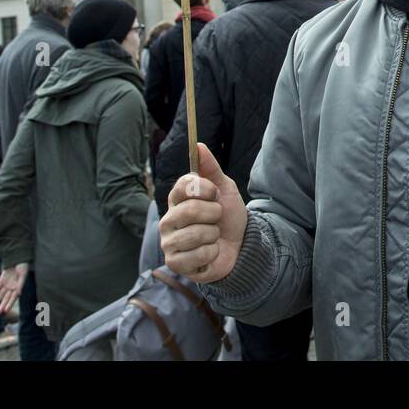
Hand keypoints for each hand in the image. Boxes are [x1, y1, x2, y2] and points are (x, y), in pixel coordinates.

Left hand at [0, 262, 28, 315]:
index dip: (9, 304)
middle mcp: (12, 287)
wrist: (17, 258)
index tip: (5, 310)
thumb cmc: (23, 266)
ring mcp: (6, 284)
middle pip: (6, 298)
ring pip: (1, 294)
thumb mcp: (23, 275)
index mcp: (18, 287)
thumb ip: (20, 284)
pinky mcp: (2, 280)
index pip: (13, 298)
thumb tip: (19, 294)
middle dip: (2, 305)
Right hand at [160, 143, 246, 283]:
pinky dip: (212, 252)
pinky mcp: (174, 262)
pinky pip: (199, 254)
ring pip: (196, 233)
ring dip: (214, 234)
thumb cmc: (228, 217)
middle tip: (216, 218)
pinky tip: (210, 252)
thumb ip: (210, 168)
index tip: (215, 194)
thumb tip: (198, 145)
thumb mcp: (224, 189)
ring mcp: (169, 242)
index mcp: (177, 199)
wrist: (240, 245)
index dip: (205, 189)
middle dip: (213, 213)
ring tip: (212, 236)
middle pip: (190, 210)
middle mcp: (168, 219)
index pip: (184, 185)